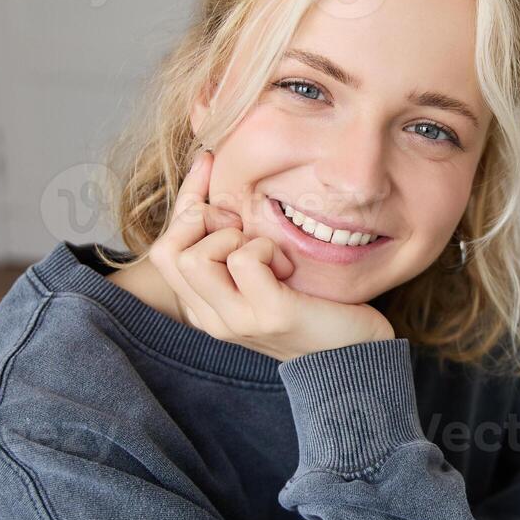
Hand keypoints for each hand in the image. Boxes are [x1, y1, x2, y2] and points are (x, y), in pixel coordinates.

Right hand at [147, 150, 395, 361]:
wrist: (356, 356)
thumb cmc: (312, 303)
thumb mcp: (261, 265)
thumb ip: (231, 232)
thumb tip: (207, 164)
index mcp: (203, 308)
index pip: (162, 248)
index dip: (186, 198)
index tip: (210, 164)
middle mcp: (211, 319)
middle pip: (168, 251)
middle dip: (206, 223)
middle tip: (248, 230)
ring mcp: (236, 321)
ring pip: (197, 255)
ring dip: (237, 238)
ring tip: (271, 256)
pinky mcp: (269, 315)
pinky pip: (244, 258)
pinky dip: (267, 249)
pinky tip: (288, 267)